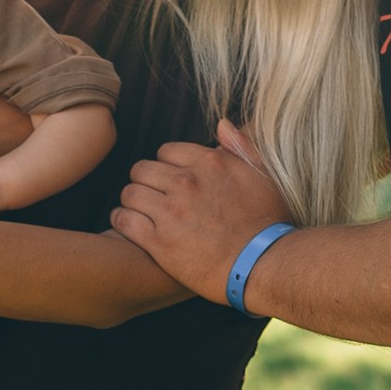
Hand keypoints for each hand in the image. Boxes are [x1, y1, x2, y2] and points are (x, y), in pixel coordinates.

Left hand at [111, 122, 291, 301]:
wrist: (265, 265)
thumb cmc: (268, 223)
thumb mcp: (264, 176)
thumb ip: (241, 147)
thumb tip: (222, 124)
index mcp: (209, 163)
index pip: (166, 151)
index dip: (166, 166)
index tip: (170, 181)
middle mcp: (187, 182)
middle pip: (142, 170)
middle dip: (145, 182)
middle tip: (152, 197)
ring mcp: (171, 211)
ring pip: (130, 193)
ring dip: (132, 202)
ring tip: (140, 212)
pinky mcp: (160, 241)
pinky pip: (124, 220)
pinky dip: (122, 221)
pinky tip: (129, 226)